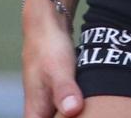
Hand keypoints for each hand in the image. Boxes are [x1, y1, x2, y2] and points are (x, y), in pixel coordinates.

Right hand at [21, 0, 84, 116]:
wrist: (47, 22)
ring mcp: (50, 102)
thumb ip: (64, 90)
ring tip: (95, 114)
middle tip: (93, 116)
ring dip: (74, 117)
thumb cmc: (48, 46)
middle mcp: (40, 110)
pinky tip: (93, 109)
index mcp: (35, 111)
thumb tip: (72, 111)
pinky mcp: (61, 93)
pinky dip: (79, 112)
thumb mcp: (58, 68)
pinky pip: (69, 111)